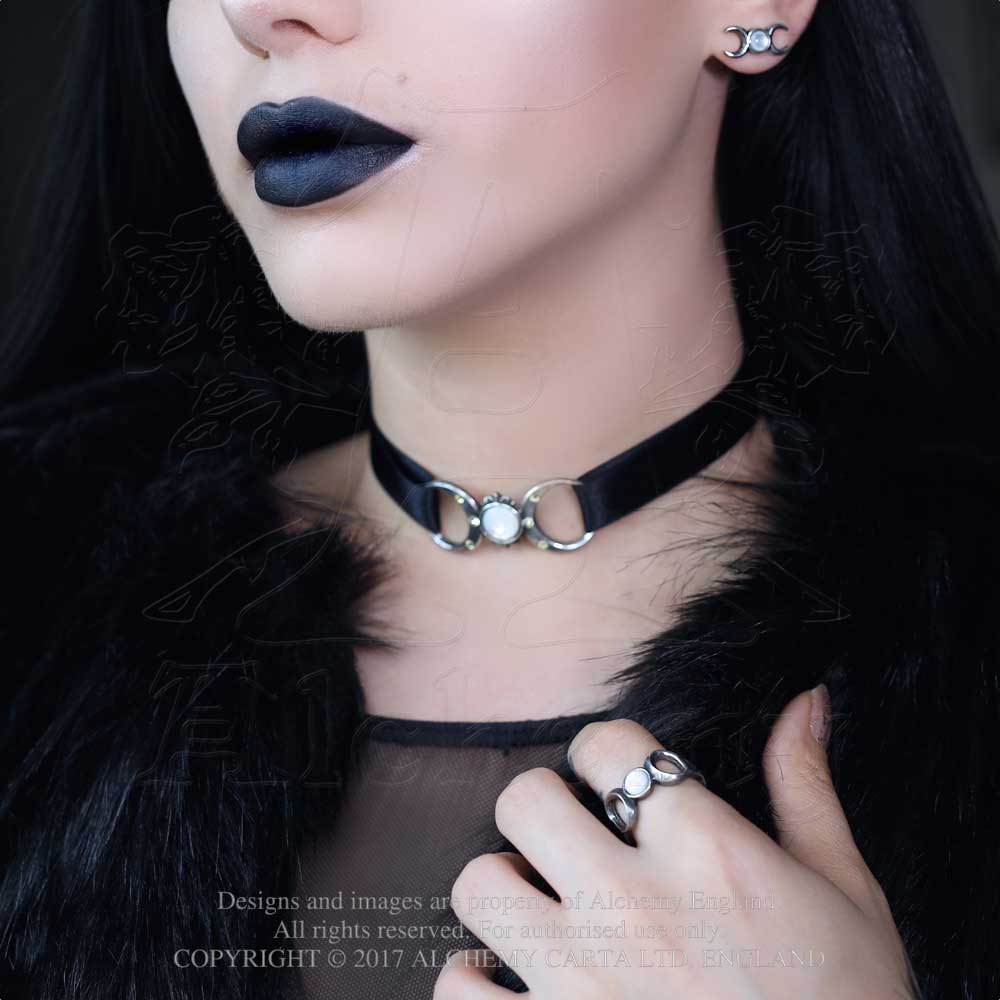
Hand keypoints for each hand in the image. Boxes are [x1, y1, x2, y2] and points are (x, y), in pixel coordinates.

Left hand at [435, 686, 915, 998]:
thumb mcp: (845, 893)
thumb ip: (804, 788)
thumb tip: (803, 699)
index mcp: (705, 853)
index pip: (606, 743)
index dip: (608, 750)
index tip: (621, 782)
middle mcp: (632, 906)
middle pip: (523, 799)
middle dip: (542, 808)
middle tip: (570, 840)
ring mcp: (582, 980)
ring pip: (478, 886)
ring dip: (503, 892)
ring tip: (540, 911)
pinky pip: (458, 991)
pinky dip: (475, 984)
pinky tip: (517, 986)